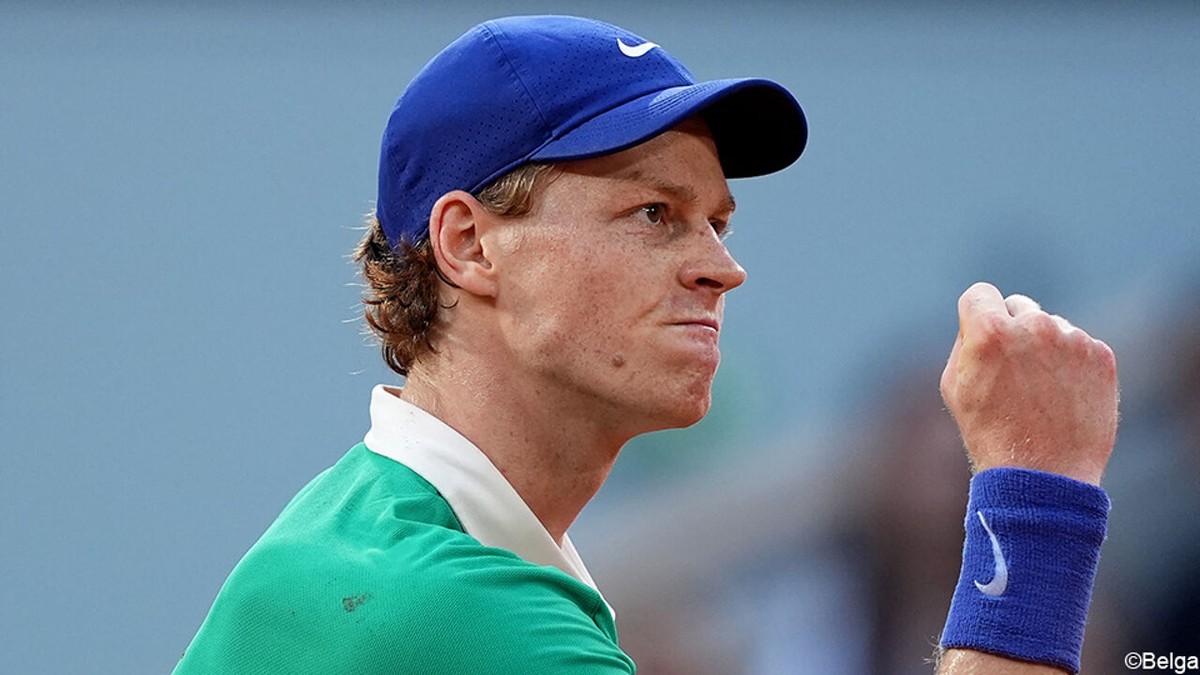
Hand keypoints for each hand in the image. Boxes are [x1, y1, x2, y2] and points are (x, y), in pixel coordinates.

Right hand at [940, 282, 1118, 485]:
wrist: (1043, 473)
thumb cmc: (989, 432)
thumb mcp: (955, 386)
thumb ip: (967, 343)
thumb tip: (982, 323)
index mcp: (990, 331)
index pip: (980, 294)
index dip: (976, 314)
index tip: (980, 333)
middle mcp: (1034, 326)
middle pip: (1018, 306)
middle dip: (1012, 330)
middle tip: (1011, 370)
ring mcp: (1072, 339)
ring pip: (1051, 327)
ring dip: (1043, 348)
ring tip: (1039, 392)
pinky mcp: (1101, 355)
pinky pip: (1079, 346)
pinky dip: (1071, 365)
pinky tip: (1062, 397)